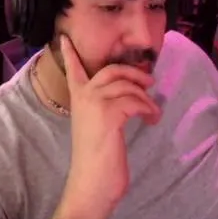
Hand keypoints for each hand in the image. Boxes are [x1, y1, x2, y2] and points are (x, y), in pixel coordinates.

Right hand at [53, 35, 159, 218]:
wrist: (92, 180)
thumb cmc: (97, 158)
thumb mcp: (99, 127)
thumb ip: (105, 108)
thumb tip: (130, 93)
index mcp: (77, 102)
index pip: (73, 71)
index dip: (69, 54)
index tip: (65, 38)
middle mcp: (83, 99)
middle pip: (110, 70)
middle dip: (134, 73)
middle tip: (150, 82)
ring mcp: (94, 105)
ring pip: (127, 85)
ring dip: (146, 97)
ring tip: (153, 113)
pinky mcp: (109, 114)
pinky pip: (136, 100)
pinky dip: (149, 109)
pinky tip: (152, 120)